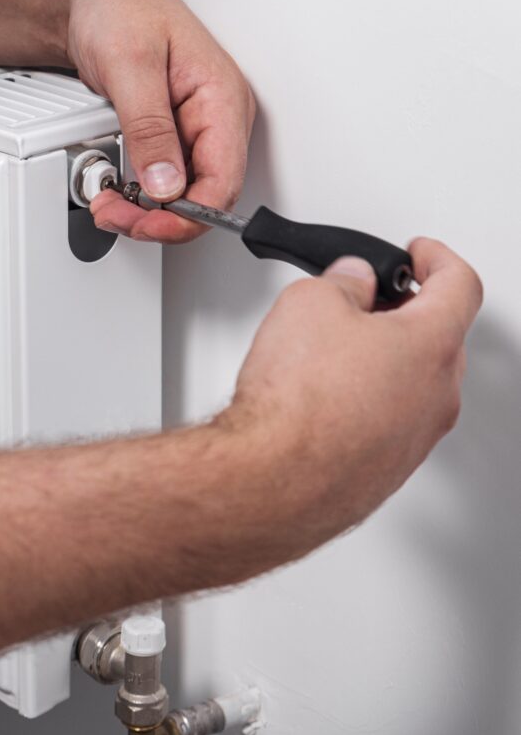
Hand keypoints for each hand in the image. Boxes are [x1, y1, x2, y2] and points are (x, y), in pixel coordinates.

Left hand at [64, 0, 254, 241]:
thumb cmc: (117, 6)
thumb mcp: (131, 65)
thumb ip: (150, 128)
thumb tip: (166, 184)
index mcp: (222, 98)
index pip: (223, 182)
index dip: (188, 216)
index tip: (150, 225)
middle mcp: (215, 119)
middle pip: (203, 197)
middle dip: (160, 218)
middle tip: (115, 214)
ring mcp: (191, 130)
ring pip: (181, 195)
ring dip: (146, 212)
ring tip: (109, 204)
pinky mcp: (168, 137)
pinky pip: (163, 182)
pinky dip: (138, 196)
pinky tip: (115, 191)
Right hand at [219, 238, 482, 564]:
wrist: (274, 480)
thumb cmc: (297, 402)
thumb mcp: (310, 302)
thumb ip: (342, 282)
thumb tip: (349, 282)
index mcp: (432, 344)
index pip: (460, 284)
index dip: (438, 259)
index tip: (420, 254)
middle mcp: (436, 396)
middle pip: (441, 337)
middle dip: (407, 312)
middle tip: (371, 299)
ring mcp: (416, 439)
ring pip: (414, 383)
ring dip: (385, 360)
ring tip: (334, 350)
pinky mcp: (388, 470)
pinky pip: (389, 422)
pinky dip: (368, 401)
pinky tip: (325, 397)